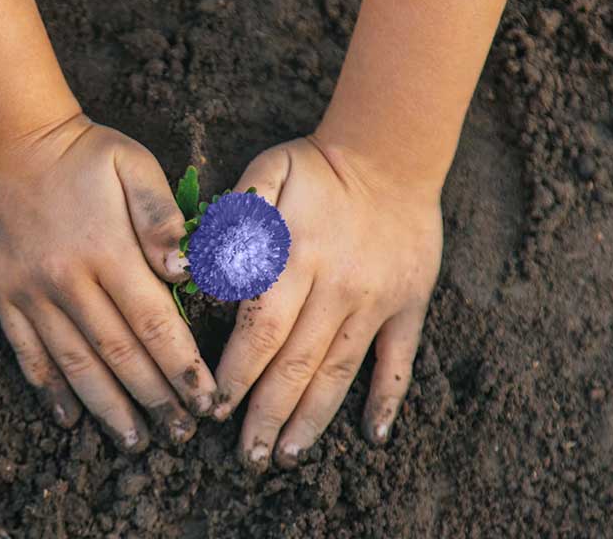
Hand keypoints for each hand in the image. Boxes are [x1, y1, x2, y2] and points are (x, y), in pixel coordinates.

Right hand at [0, 114, 216, 451]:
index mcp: (109, 252)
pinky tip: (69, 419)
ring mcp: (31, 292)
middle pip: (120, 354)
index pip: (155, 324)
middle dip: (156, 399)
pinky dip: (48, 390)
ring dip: (108, 408)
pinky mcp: (4, 296)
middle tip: (181, 435)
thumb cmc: (85, 155)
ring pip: (75, 364)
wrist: (10, 140)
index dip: (183, 368)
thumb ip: (163, 219)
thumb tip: (187, 271)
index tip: (207, 402)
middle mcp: (69, 280)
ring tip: (134, 442)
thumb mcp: (134, 167)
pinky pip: (27, 353)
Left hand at [211, 137, 442, 469]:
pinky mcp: (409, 306)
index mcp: (296, 259)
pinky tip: (374, 436)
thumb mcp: (267, 173)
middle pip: (295, 364)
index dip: (236, 374)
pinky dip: (387, 397)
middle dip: (267, 414)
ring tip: (289, 456)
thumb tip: (203, 273)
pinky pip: (399, 359)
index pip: (259, 331)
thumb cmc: (317, 168)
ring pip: (340, 371)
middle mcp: (336, 289)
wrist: (392, 155)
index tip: (214, 409)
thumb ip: (234, 219)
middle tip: (248, 458)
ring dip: (313, 418)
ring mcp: (377, 302)